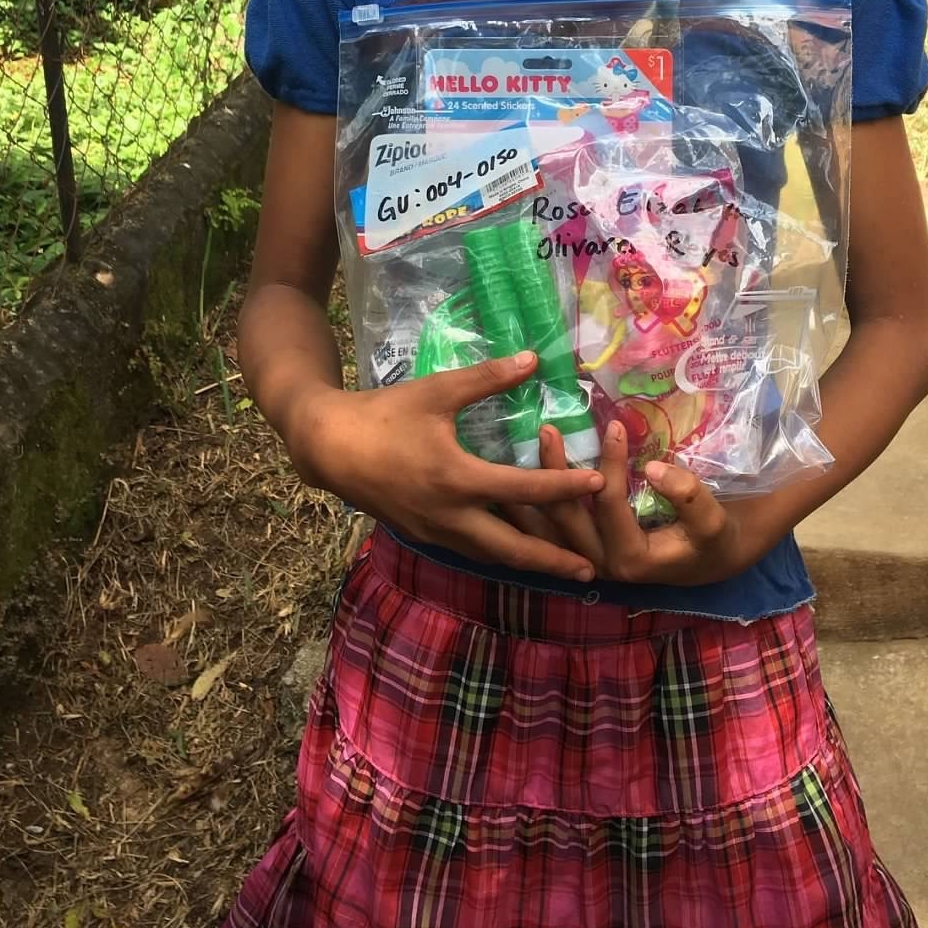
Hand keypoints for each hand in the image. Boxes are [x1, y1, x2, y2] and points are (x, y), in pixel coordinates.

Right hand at [283, 353, 604, 582]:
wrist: (329, 446)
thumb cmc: (385, 414)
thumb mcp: (437, 391)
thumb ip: (487, 378)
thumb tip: (533, 358)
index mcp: (458, 479)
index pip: (525, 488)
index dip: (565, 486)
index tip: (598, 484)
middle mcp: (451, 515)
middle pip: (513, 547)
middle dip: (553, 559)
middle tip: (592, 568)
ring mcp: (435, 531)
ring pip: (490, 554)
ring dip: (527, 561)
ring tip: (561, 566)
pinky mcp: (422, 534)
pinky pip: (469, 549)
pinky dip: (497, 552)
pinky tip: (513, 550)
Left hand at [511, 421, 755, 586]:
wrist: (709, 560)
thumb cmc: (713, 538)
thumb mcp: (713, 521)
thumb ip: (689, 497)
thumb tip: (656, 468)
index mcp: (631, 559)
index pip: (609, 505)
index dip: (612, 464)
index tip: (615, 425)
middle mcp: (600, 564)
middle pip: (566, 517)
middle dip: (553, 472)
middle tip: (548, 430)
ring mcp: (586, 560)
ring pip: (547, 527)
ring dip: (529, 489)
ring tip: (519, 449)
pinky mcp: (581, 550)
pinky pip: (547, 530)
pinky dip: (528, 505)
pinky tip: (512, 477)